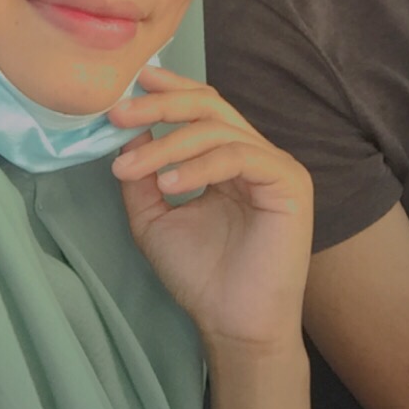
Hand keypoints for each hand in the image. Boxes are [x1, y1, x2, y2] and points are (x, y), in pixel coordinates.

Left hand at [109, 65, 312, 354]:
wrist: (233, 327)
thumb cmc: (201, 278)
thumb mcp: (155, 219)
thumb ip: (143, 176)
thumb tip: (128, 134)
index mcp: (231, 156)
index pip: (203, 106)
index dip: (169, 90)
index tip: (133, 81)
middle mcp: (256, 153)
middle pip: (210, 106)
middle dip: (161, 105)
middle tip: (119, 114)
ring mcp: (275, 165)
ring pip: (217, 130)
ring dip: (166, 144)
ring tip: (129, 168)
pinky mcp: (288, 182)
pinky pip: (238, 156)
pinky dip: (198, 166)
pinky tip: (168, 183)